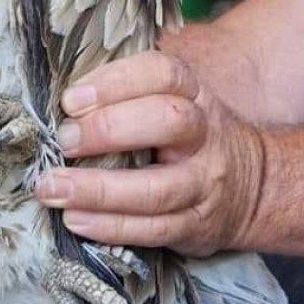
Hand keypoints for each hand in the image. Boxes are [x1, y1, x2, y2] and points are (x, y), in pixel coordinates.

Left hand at [34, 51, 265, 256]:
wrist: (250, 186)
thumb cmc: (189, 138)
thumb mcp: (175, 102)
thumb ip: (128, 95)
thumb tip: (59, 101)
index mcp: (193, 94)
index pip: (162, 74)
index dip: (116, 82)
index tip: (71, 99)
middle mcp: (203, 135)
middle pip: (167, 123)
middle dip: (109, 130)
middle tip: (64, 140)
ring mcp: (202, 183)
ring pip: (156, 188)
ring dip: (98, 190)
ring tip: (53, 188)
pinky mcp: (196, 225)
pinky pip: (153, 229)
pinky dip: (111, 227)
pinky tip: (76, 219)